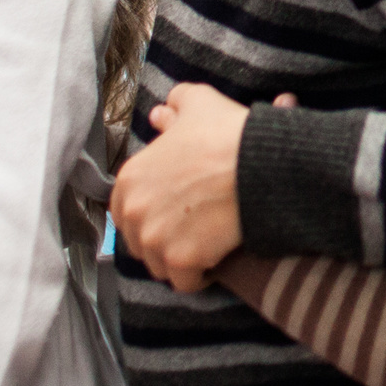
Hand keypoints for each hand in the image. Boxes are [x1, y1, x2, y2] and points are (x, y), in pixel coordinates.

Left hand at [110, 82, 251, 291]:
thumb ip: (178, 102)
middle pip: (141, 241)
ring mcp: (155, 239)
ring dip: (179, 260)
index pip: (125, 210)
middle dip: (163, 238)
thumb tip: (162, 111)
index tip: (176, 209)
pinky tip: (216, 262)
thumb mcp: (201, 103)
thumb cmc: (229, 134)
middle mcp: (134, 211)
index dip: (151, 211)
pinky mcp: (181, 260)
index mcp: (130, 177)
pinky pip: (185, 283)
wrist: (260, 164)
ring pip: (160, 265)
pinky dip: (200, 277)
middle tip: (194, 227)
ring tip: (206, 245)